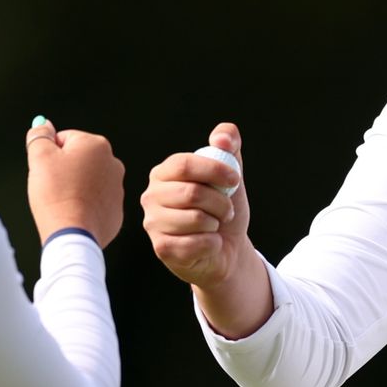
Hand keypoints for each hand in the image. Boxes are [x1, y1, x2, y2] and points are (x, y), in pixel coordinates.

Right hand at [26, 117, 124, 247]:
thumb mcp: (40, 157)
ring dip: (74, 188)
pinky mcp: (115, 210)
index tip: (47, 172)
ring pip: (87, 181)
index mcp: (97, 144)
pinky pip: (94, 202)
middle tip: (53, 187)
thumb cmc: (56, 194)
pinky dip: (83, 205)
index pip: (65, 139)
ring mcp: (117, 188)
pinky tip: (73, 214)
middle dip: (64, 170)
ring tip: (63, 202)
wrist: (72, 235)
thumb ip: (40, 136)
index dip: (50, 155)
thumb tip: (42, 124)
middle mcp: (113, 163)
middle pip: (78, 160)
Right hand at [140, 122, 252, 289]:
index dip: (213, 169)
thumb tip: (222, 137)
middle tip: (227, 210)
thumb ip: (228, 147)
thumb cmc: (221, 208)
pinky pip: (195, 243)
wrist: (225, 248)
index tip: (235, 179)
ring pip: (195, 219)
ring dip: (216, 223)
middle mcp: (151, 196)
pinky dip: (212, 243)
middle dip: (220, 202)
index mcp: (163, 173)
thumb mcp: (229, 175)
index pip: (184, 164)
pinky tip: (208, 243)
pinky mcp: (162, 248)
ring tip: (214, 225)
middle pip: (191, 192)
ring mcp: (153, 223)